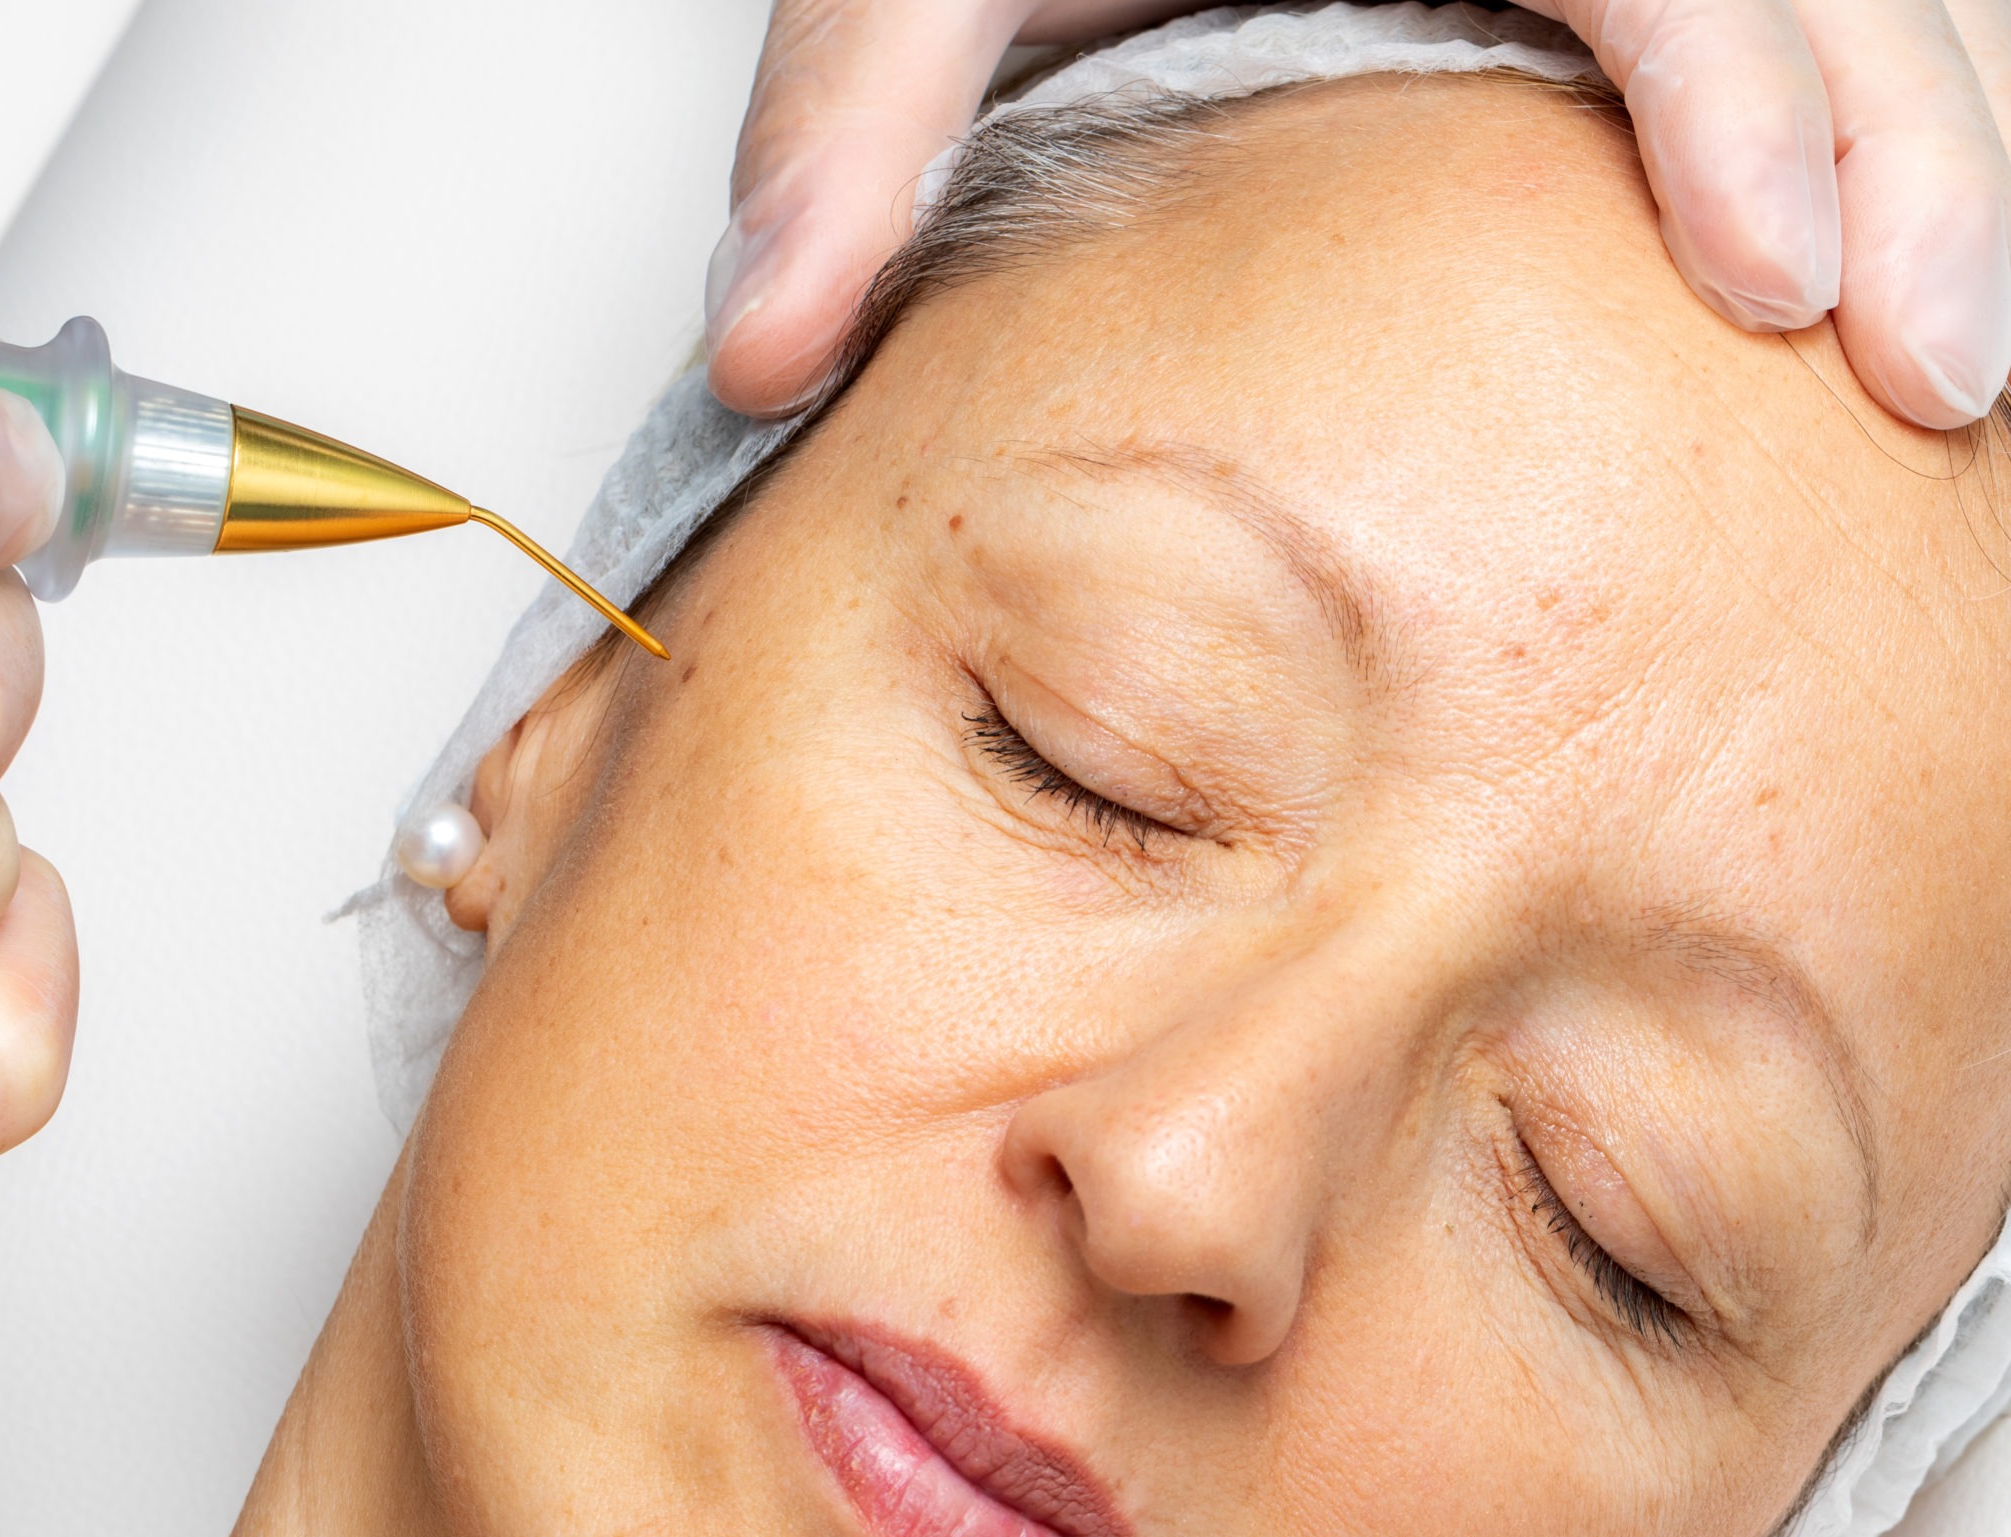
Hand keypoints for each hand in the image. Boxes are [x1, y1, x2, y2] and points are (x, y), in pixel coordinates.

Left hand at [707, 0, 2010, 430]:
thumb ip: (854, 124)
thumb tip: (766, 351)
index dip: (1741, 96)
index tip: (1771, 279)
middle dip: (1904, 164)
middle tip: (1932, 378)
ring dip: (1930, 160)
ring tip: (1951, 372)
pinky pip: (1827, 8)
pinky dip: (1872, 134)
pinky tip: (1874, 276)